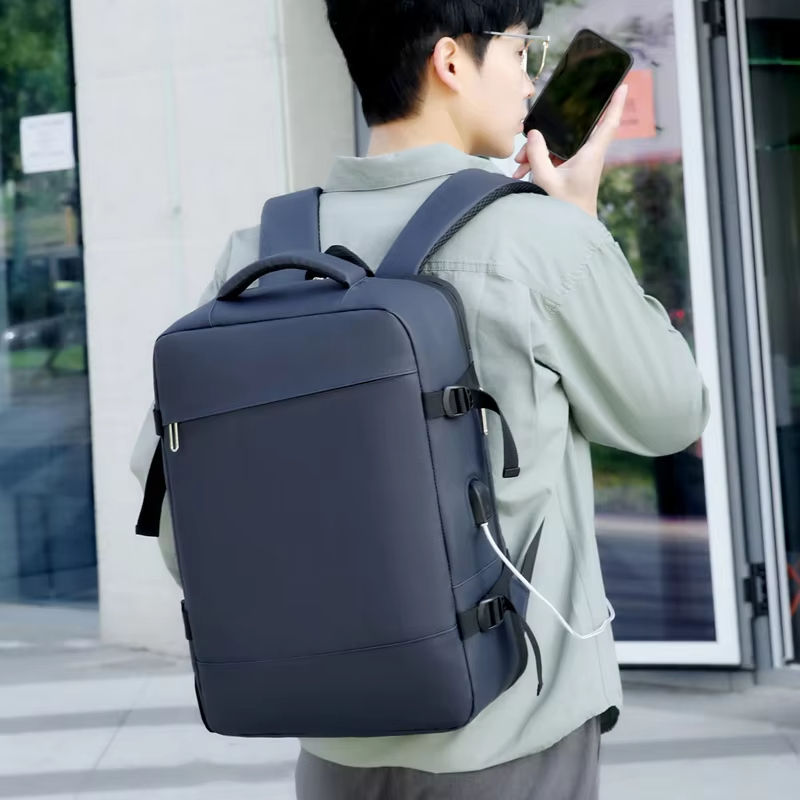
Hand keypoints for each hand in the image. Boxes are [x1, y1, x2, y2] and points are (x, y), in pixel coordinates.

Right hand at [512, 84, 628, 217]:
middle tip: (529, 140)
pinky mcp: (572, 172)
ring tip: (520, 164)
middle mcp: (589, 157)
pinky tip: (523, 172)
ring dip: (539, 152)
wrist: (570, 232)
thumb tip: (533, 133)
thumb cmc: (564, 208)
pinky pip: (555, 159)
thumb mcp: (545, 180)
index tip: (623, 85)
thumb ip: (537, 154)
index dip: (616, 104)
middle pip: (572, 132)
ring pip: (559, 147)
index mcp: (591, 155)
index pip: (608, 124)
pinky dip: (540, 162)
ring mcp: (580, 164)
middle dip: (549, 134)